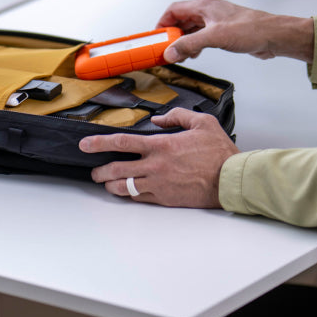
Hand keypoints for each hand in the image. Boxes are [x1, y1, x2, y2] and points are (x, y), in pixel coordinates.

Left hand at [79, 107, 238, 207]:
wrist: (230, 179)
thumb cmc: (218, 152)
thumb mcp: (201, 122)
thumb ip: (176, 116)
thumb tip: (158, 120)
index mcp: (160, 145)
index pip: (121, 142)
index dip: (99, 143)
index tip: (85, 144)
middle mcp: (155, 166)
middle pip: (116, 169)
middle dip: (100, 171)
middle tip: (94, 170)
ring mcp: (159, 184)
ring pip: (124, 187)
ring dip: (111, 185)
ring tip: (106, 183)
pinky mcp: (166, 199)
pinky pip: (140, 198)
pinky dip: (130, 194)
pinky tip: (128, 191)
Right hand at [159, 0, 313, 64]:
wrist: (273, 36)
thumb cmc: (250, 29)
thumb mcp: (214, 37)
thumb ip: (190, 44)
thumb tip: (170, 52)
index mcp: (204, 6)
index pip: (174, 10)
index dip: (162, 23)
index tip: (156, 37)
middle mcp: (209, 11)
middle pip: (182, 19)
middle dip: (172, 34)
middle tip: (165, 48)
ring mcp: (216, 21)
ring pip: (192, 28)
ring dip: (183, 41)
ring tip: (178, 55)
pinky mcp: (224, 31)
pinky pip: (203, 36)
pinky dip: (195, 44)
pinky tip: (195, 54)